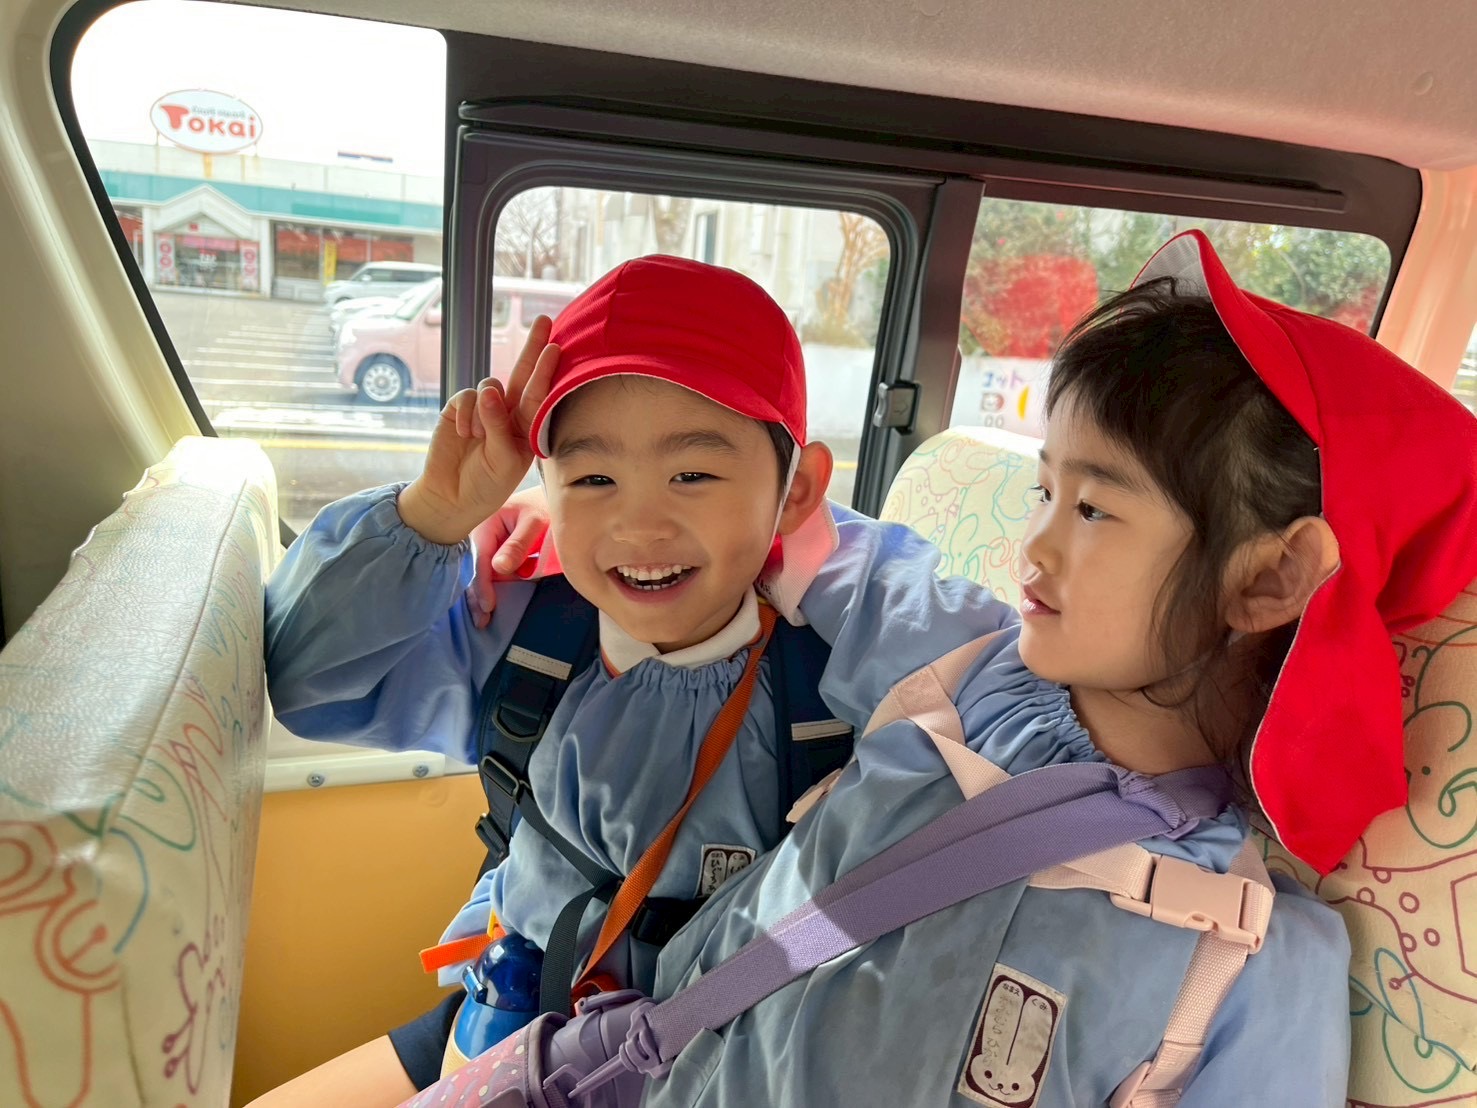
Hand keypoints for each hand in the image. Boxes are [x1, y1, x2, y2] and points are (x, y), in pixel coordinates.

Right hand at [398, 317, 557, 544]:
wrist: (452, 497)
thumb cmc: (486, 484)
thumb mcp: (503, 462)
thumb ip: (500, 427)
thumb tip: (489, 391)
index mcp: (527, 427)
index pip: (540, 394)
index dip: (546, 370)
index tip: (557, 348)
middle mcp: (508, 413)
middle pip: (522, 373)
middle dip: (533, 347)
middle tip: (545, 321)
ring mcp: (484, 409)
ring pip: (490, 386)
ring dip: (486, 410)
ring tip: (478, 438)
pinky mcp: (459, 408)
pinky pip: (467, 397)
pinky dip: (467, 414)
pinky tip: (463, 434)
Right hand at [465, 486, 553, 627]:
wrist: (557, 499)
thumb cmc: (547, 508)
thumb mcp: (535, 523)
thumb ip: (519, 544)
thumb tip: (499, 568)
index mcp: (487, 522)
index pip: (481, 559)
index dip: (482, 584)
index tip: (487, 606)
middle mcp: (483, 533)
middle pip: (476, 569)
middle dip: (477, 595)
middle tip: (481, 621)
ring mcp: (489, 543)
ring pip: (481, 573)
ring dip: (481, 594)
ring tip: (482, 619)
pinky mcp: (496, 550)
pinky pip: (489, 571)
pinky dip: (489, 587)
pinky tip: (487, 605)